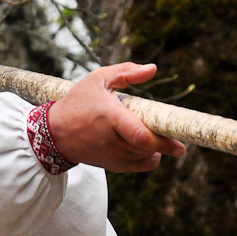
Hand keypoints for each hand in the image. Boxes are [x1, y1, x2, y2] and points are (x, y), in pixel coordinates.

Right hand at [48, 63, 185, 172]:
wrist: (55, 133)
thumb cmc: (78, 102)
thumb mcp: (98, 79)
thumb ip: (126, 72)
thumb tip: (153, 69)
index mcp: (111, 117)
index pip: (141, 135)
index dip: (164, 142)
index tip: (181, 144)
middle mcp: (112, 140)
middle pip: (149, 147)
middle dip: (166, 143)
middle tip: (177, 136)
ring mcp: (112, 156)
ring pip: (146, 158)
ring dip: (157, 149)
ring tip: (156, 135)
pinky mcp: (112, 165)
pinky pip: (139, 166)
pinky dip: (148, 158)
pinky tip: (148, 147)